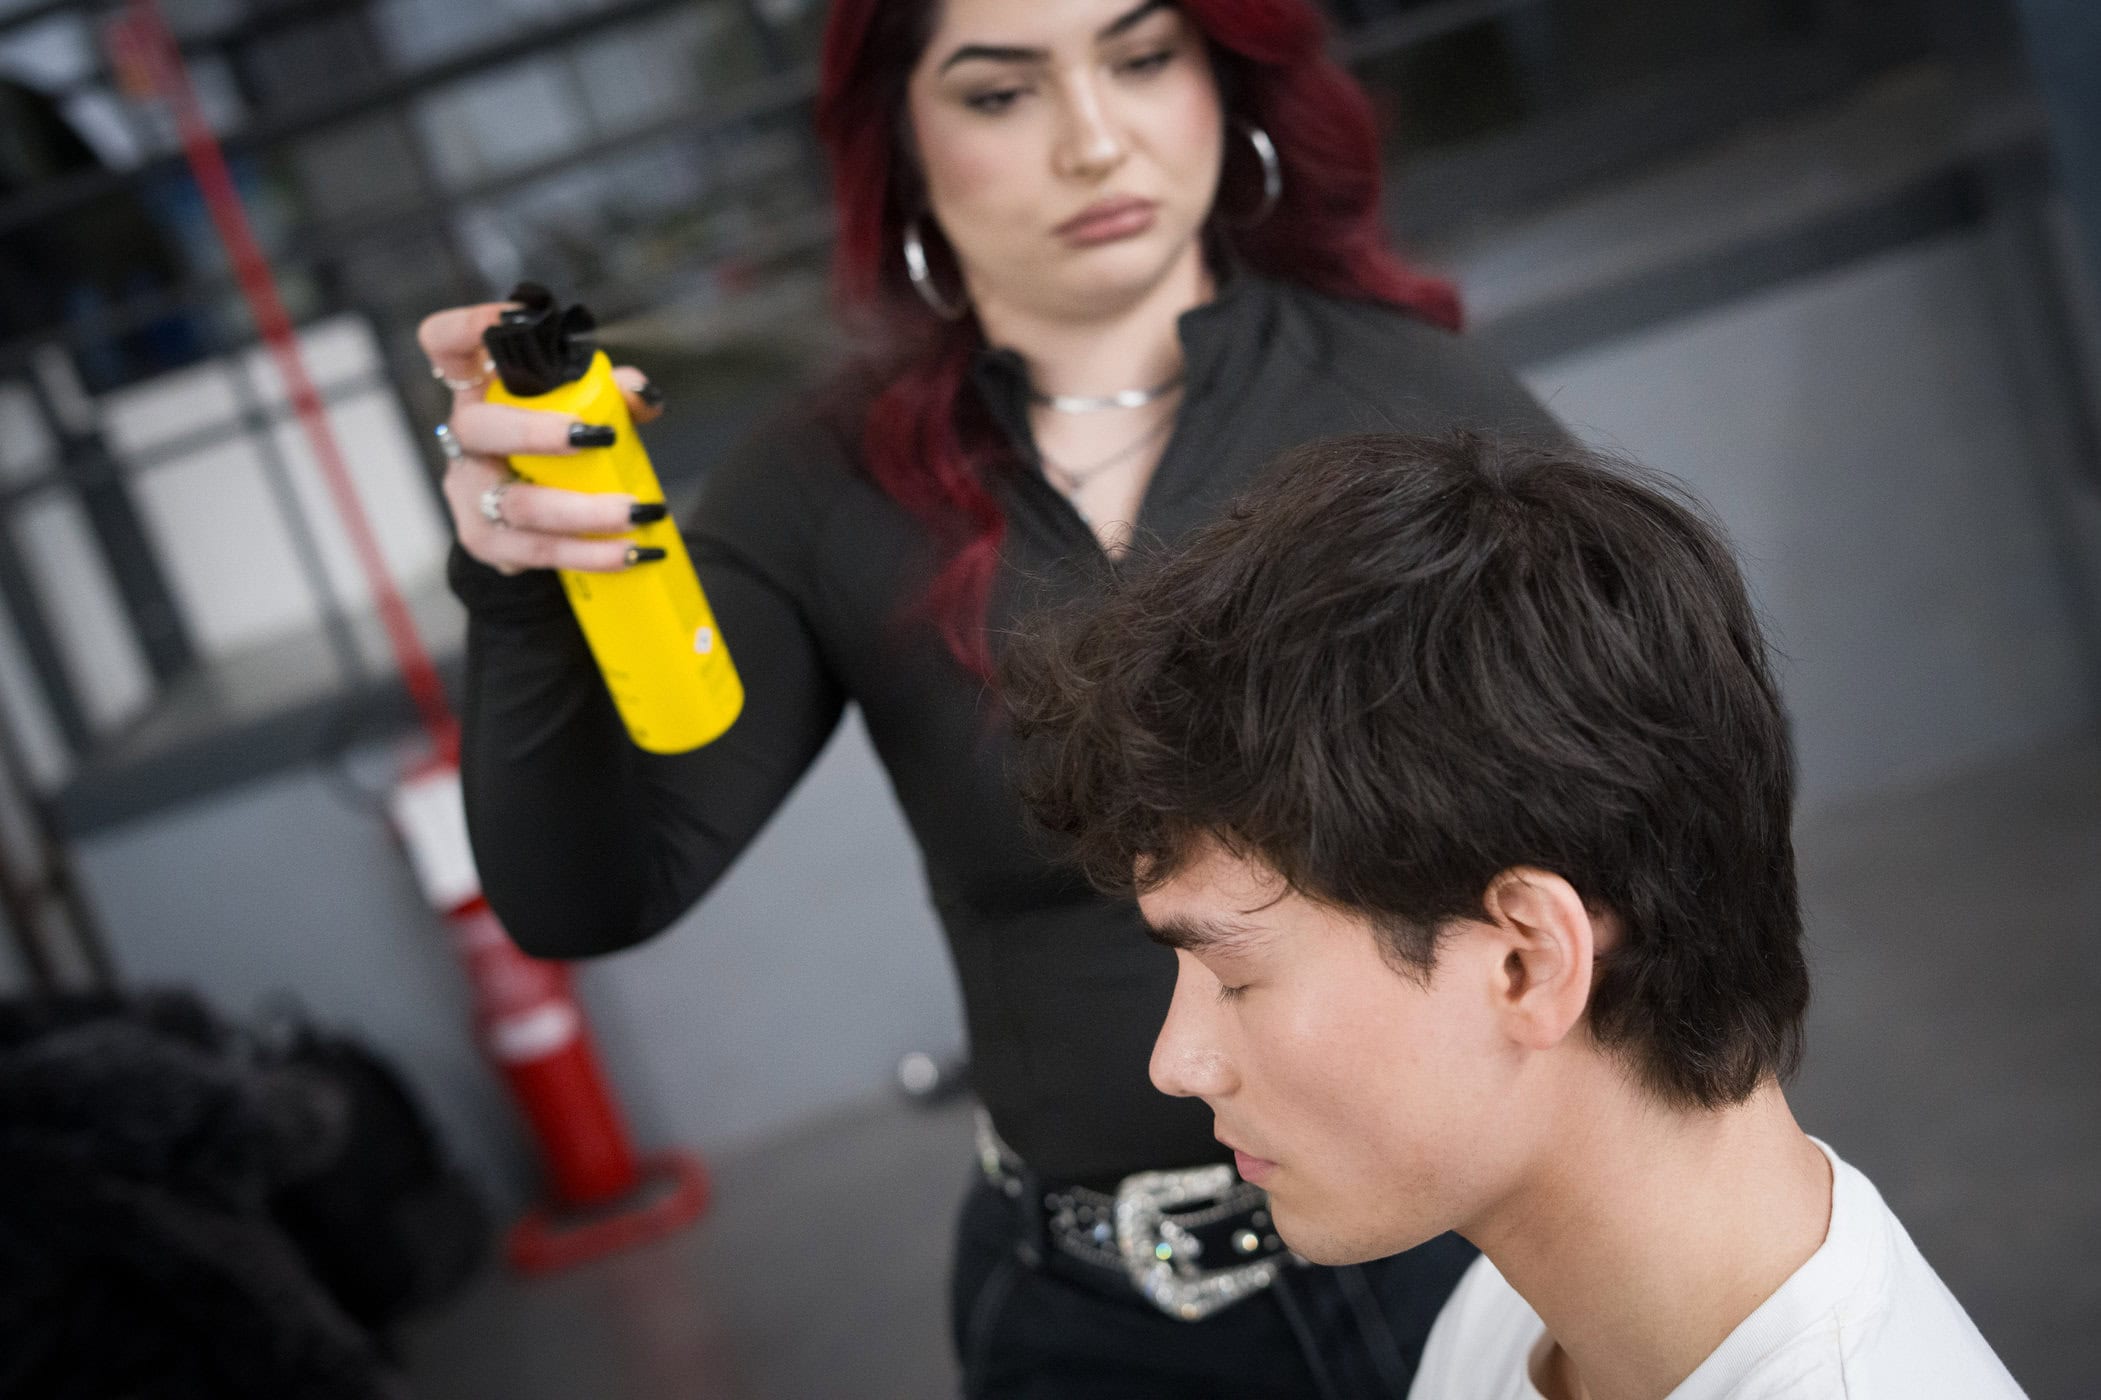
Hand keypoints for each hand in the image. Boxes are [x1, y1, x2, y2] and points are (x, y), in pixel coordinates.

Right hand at [417, 301, 667, 575]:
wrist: (531, 523)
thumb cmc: (556, 448)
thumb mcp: (581, 410)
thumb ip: (611, 393)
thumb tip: (643, 395)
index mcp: (480, 392)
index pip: (444, 346)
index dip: (467, 327)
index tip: (513, 318)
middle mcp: (465, 438)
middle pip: (481, 428)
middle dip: (538, 432)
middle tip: (598, 435)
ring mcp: (470, 492)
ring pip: (518, 504)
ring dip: (584, 511)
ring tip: (639, 511)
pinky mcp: (487, 542)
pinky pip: (537, 551)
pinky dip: (590, 554)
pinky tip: (631, 554)